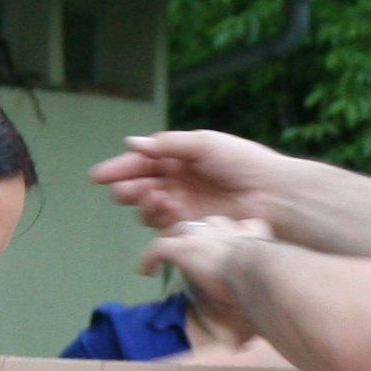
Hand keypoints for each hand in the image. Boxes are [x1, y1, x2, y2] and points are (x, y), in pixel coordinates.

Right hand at [93, 131, 293, 232]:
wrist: (272, 193)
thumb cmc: (242, 162)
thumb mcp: (204, 143)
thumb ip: (168, 144)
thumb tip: (132, 143)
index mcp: (180, 157)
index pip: (142, 162)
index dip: (120, 168)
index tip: (98, 176)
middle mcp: (177, 181)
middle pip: (140, 185)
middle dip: (126, 188)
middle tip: (122, 192)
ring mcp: (183, 204)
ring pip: (147, 207)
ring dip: (142, 202)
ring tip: (153, 197)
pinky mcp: (190, 227)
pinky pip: (163, 225)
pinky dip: (158, 217)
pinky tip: (165, 209)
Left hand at [140, 216, 271, 338]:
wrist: (259, 269)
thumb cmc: (269, 282)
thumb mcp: (266, 288)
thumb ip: (254, 308)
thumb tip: (242, 345)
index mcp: (251, 236)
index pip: (239, 227)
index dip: (228, 236)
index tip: (223, 250)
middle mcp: (225, 229)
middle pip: (206, 224)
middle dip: (198, 234)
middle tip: (191, 249)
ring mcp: (201, 235)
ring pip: (180, 230)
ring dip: (174, 241)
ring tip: (168, 254)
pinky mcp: (182, 247)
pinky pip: (158, 248)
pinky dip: (149, 259)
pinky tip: (146, 272)